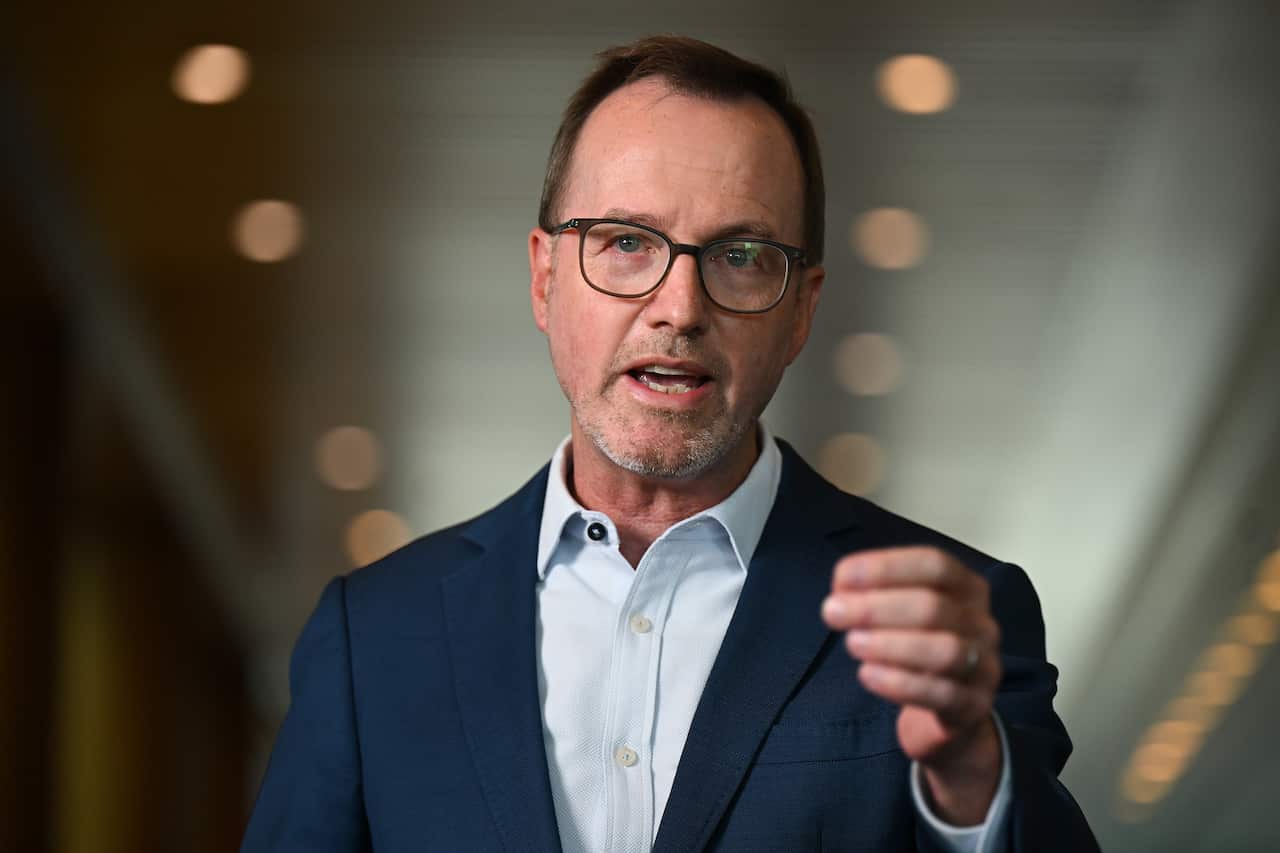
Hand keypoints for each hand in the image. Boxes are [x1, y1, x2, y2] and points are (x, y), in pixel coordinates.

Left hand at [820, 546, 1001, 824]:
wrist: (951, 711)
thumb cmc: (920, 648)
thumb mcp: (905, 616)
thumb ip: (877, 597)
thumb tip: (841, 593)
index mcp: (967, 589)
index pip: (934, 565)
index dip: (886, 568)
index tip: (841, 578)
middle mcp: (981, 623)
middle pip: (934, 606)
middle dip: (876, 607)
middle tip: (832, 612)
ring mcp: (984, 665)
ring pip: (944, 650)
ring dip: (890, 645)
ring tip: (852, 643)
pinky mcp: (974, 705)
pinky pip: (941, 694)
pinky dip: (899, 683)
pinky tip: (867, 675)